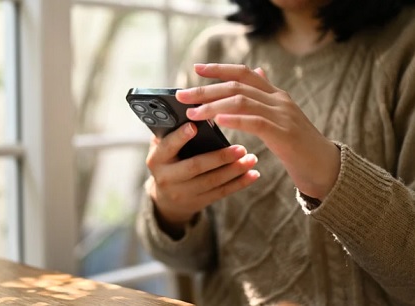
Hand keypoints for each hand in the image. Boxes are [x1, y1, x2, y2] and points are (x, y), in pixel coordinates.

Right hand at [146, 122, 259, 231]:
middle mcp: (167, 178)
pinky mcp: (198, 202)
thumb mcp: (163, 148)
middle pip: (195, 166)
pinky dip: (239, 183)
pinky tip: (253, 174)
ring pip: (212, 181)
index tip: (194, 126)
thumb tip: (193, 109)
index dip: (180, 137)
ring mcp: (183, 192)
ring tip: (251, 158)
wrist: (167, 199)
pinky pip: (221, 192)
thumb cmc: (169, 161)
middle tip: (240, 148)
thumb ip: (172, 132)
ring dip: (234, 170)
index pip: (168, 147)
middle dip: (219, 157)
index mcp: (156, 159)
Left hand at [176, 63, 339, 199]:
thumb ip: (267, 95)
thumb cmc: (298, 144)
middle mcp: (279, 100)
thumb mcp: (282, 115)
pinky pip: (255, 122)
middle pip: (237, 85)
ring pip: (242, 101)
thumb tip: (258, 70)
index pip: (245, 73)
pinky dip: (235, 119)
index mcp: (276, 94)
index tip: (197, 69)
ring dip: (213, 106)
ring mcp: (282, 115)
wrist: (324, 166)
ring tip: (193, 112)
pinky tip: (218, 121)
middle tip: (182, 95)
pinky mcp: (284, 134)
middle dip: (206, 89)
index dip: (220, 68)